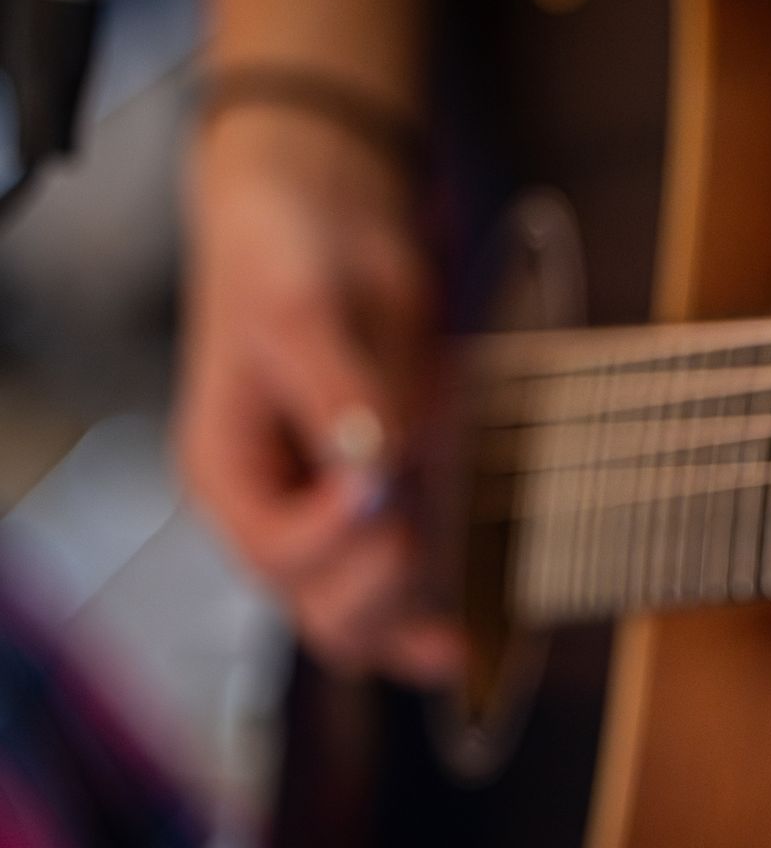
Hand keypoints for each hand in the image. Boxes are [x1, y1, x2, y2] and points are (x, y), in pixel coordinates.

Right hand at [176, 105, 462, 683]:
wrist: (321, 205)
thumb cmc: (289, 250)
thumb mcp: (303, 309)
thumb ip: (338, 392)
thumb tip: (374, 466)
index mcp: (228, 472)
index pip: (274, 551)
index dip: (333, 537)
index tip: (384, 483)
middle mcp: (277, 508)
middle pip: (319, 608)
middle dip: (379, 590)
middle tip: (424, 531)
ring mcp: (335, 513)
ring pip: (366, 615)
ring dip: (415, 609)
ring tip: (464, 607)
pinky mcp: (393, 499)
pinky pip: (407, 585)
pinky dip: (433, 611)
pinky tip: (466, 642)